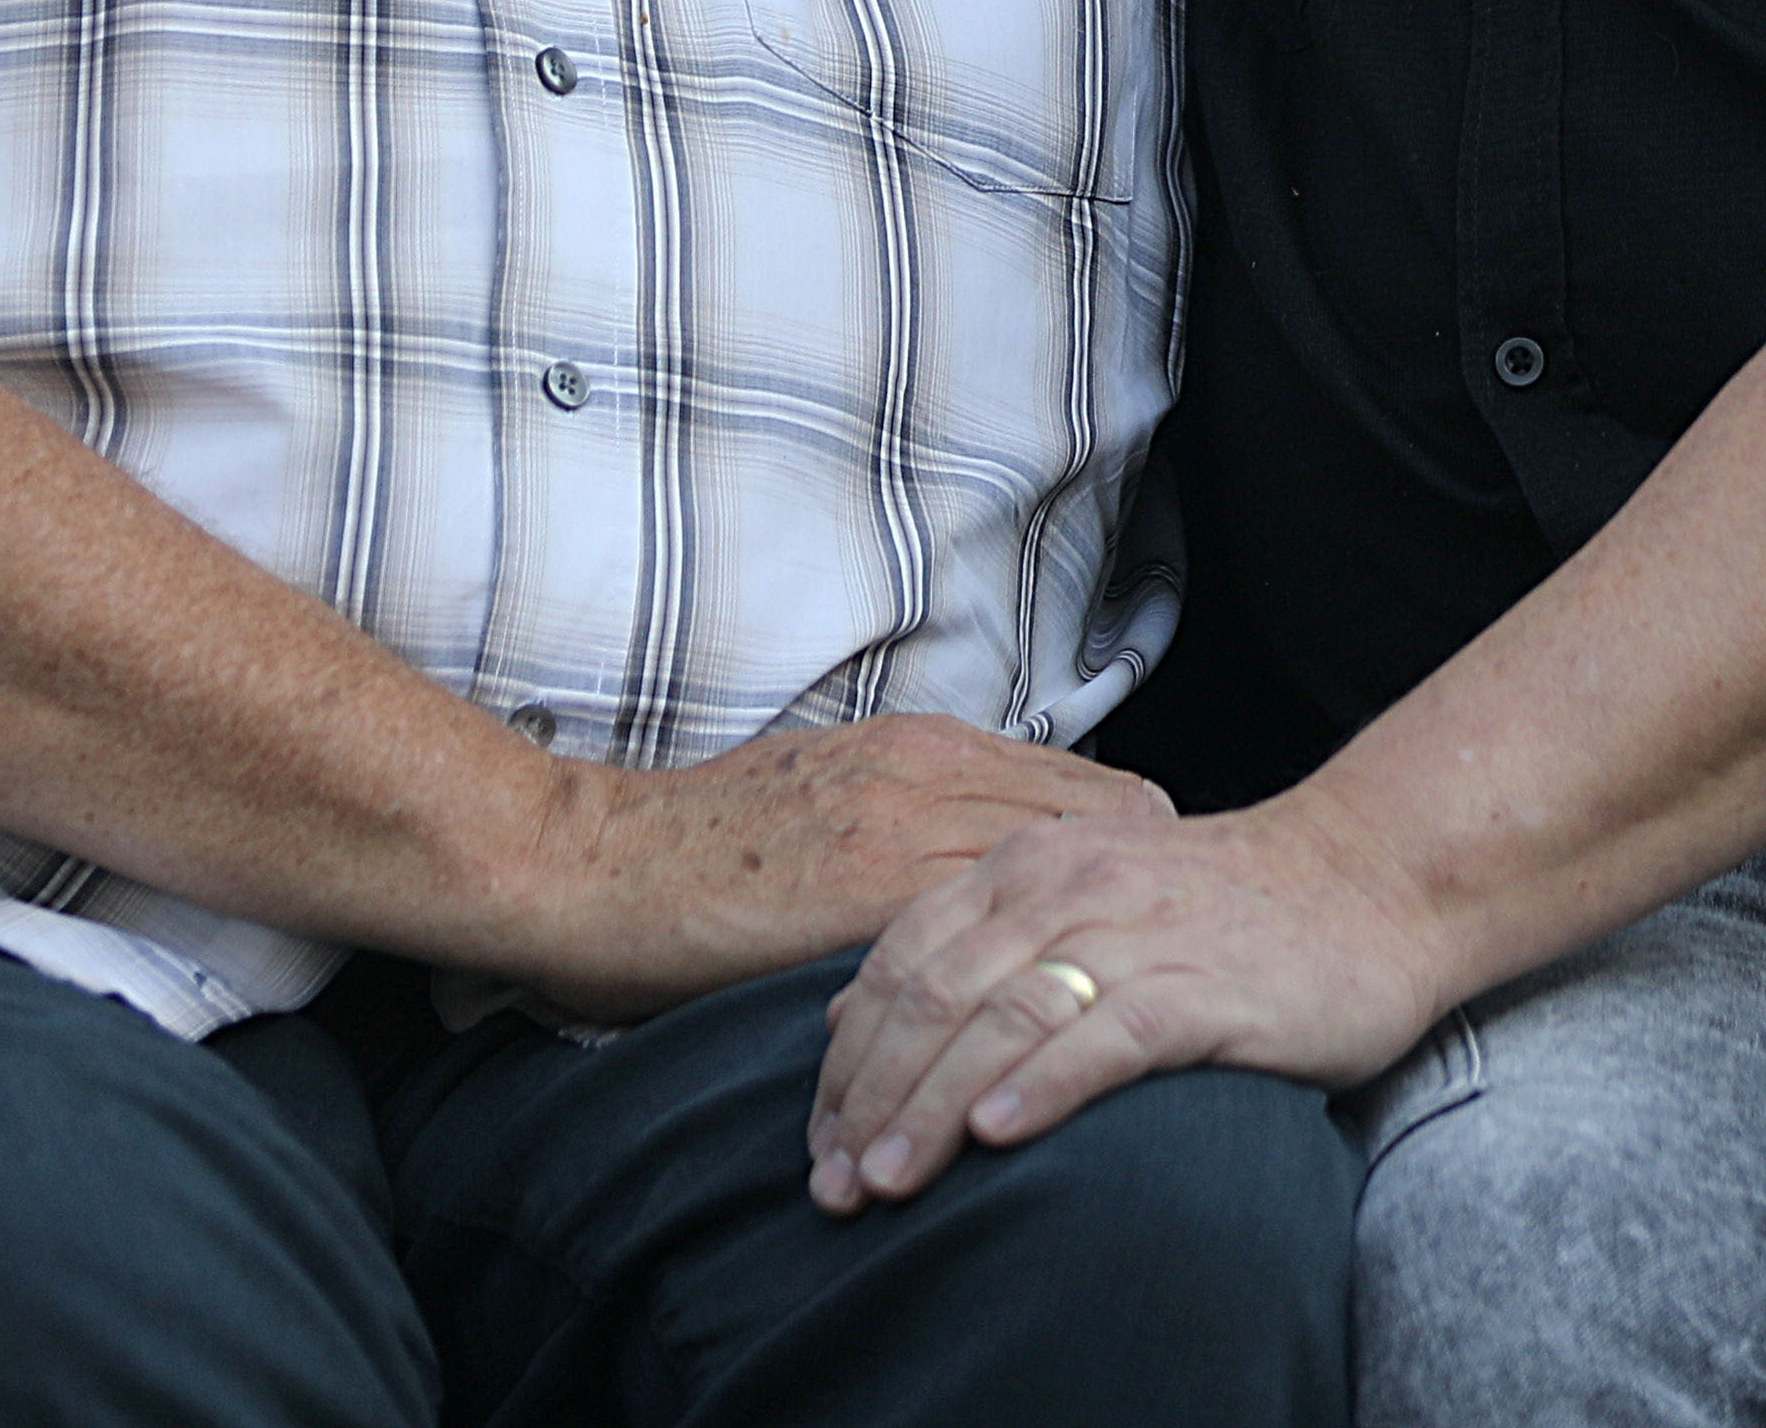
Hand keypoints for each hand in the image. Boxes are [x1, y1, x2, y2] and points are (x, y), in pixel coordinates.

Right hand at [493, 715, 1171, 1030]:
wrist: (588, 860)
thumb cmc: (694, 841)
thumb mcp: (821, 792)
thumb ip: (906, 813)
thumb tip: (984, 862)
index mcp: (919, 746)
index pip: (1083, 783)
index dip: (1135, 847)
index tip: (1158, 906)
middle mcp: (925, 769)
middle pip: (1101, 815)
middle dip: (1149, 889)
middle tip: (1178, 957)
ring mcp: (897, 824)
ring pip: (1063, 864)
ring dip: (1108, 928)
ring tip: (1150, 995)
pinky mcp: (861, 889)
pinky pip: (989, 924)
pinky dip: (1036, 967)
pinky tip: (1067, 1018)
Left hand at [801, 800, 1452, 1210]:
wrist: (1368, 880)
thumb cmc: (1219, 907)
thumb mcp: (1081, 894)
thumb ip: (980, 938)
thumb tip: (862, 1004)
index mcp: (1024, 864)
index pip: (899, 962)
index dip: (846, 1059)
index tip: (816, 1140)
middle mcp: (1067, 887)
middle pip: (935, 998)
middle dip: (872, 1100)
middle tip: (832, 1186)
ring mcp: (1135, 932)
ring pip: (1003, 1020)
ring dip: (934, 1108)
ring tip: (887, 1181)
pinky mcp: (1201, 987)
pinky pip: (1106, 1036)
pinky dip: (1045, 1086)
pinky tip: (999, 1136)